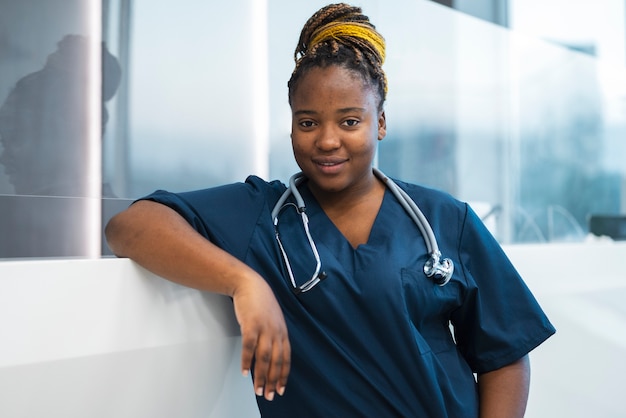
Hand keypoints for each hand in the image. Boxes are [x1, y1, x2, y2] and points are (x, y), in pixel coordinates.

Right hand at [232, 276, 289, 400]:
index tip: (280, 389)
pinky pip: (249, 347)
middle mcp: (276, 332)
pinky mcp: (251, 324)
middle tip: (268, 396)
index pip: (286, 358)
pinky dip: (246, 361)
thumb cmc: (261, 302)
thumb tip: (272, 354)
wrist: (250, 284)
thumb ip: (274, 335)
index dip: (283, 375)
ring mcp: (264, 328)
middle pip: (276, 361)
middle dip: (272, 381)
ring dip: (260, 376)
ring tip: (257, 389)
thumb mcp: (273, 320)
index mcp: (282, 332)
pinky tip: (244, 371)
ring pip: (264, 357)